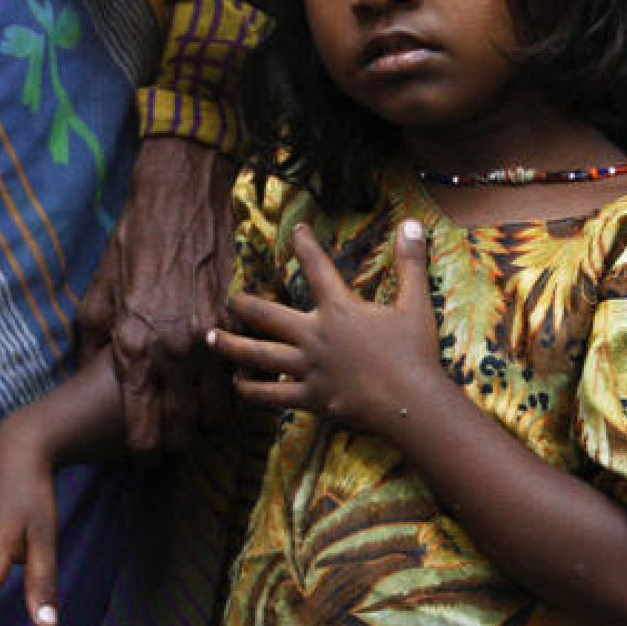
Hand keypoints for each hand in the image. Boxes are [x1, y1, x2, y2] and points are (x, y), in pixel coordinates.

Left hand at [78, 137, 236, 451]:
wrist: (178, 200)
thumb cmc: (131, 244)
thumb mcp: (96, 295)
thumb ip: (92, 344)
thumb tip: (89, 375)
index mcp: (134, 348)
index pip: (143, 427)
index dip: (141, 448)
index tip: (139, 450)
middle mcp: (175, 351)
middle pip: (182, 429)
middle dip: (175, 443)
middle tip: (169, 442)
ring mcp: (210, 337)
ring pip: (219, 410)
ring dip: (208, 420)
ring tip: (196, 419)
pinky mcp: (234, 321)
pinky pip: (239, 373)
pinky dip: (233, 388)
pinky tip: (222, 387)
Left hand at [210, 220, 437, 433]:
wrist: (412, 403)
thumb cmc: (415, 352)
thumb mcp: (416, 302)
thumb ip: (411, 262)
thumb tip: (413, 222)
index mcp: (339, 309)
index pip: (316, 268)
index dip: (305, 246)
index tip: (296, 230)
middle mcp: (315, 336)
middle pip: (267, 316)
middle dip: (244, 305)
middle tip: (229, 299)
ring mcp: (309, 369)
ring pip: (259, 355)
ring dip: (231, 346)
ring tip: (210, 339)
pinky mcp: (310, 398)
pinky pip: (271, 396)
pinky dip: (251, 391)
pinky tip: (237, 387)